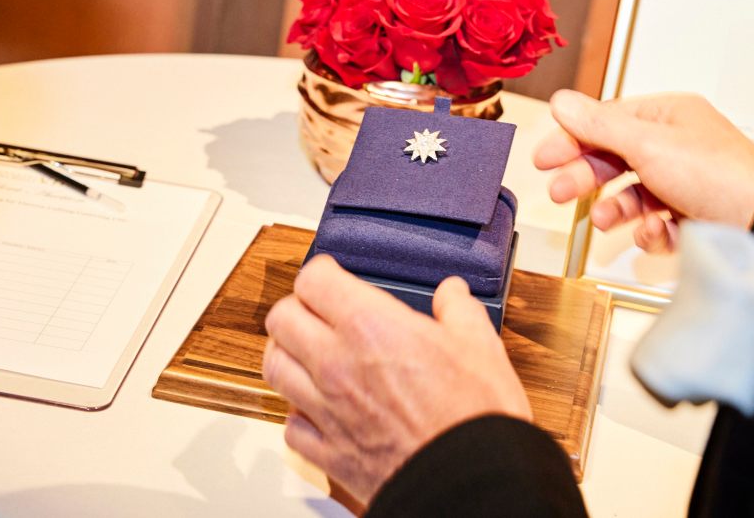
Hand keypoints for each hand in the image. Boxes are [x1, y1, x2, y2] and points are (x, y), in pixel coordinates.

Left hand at [263, 255, 530, 506]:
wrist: (471, 482)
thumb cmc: (475, 416)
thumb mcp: (480, 345)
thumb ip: (459, 310)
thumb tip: (452, 293)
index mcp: (370, 327)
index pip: (313, 280)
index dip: (322, 272)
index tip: (332, 275)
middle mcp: (336, 364)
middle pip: (281, 318)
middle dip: (297, 308)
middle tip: (318, 311)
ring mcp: (326, 410)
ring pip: (274, 367)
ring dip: (288, 354)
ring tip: (307, 352)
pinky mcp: (327, 451)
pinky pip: (291, 424)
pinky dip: (299, 411)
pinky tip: (319, 406)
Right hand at [534, 91, 753, 251]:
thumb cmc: (719, 175)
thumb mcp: (647, 144)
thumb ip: (599, 126)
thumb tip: (564, 102)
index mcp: (668, 118)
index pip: (606, 122)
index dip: (572, 139)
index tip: (545, 158)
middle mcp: (676, 146)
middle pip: (614, 159)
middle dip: (586, 178)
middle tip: (560, 192)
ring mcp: (684, 182)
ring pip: (632, 195)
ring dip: (615, 209)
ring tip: (606, 219)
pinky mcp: (692, 215)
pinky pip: (655, 223)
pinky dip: (649, 231)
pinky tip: (655, 231)